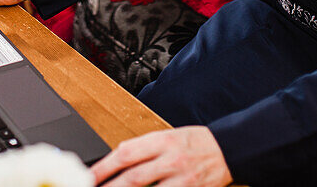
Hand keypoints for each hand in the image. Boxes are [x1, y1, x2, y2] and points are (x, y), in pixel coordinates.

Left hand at [91, 126, 232, 186]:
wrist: (229, 149)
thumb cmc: (194, 143)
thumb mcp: (167, 137)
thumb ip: (143, 150)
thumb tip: (115, 162)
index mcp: (161, 140)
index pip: (126, 153)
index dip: (103, 167)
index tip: (88, 177)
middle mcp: (170, 159)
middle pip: (133, 178)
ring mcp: (181, 179)